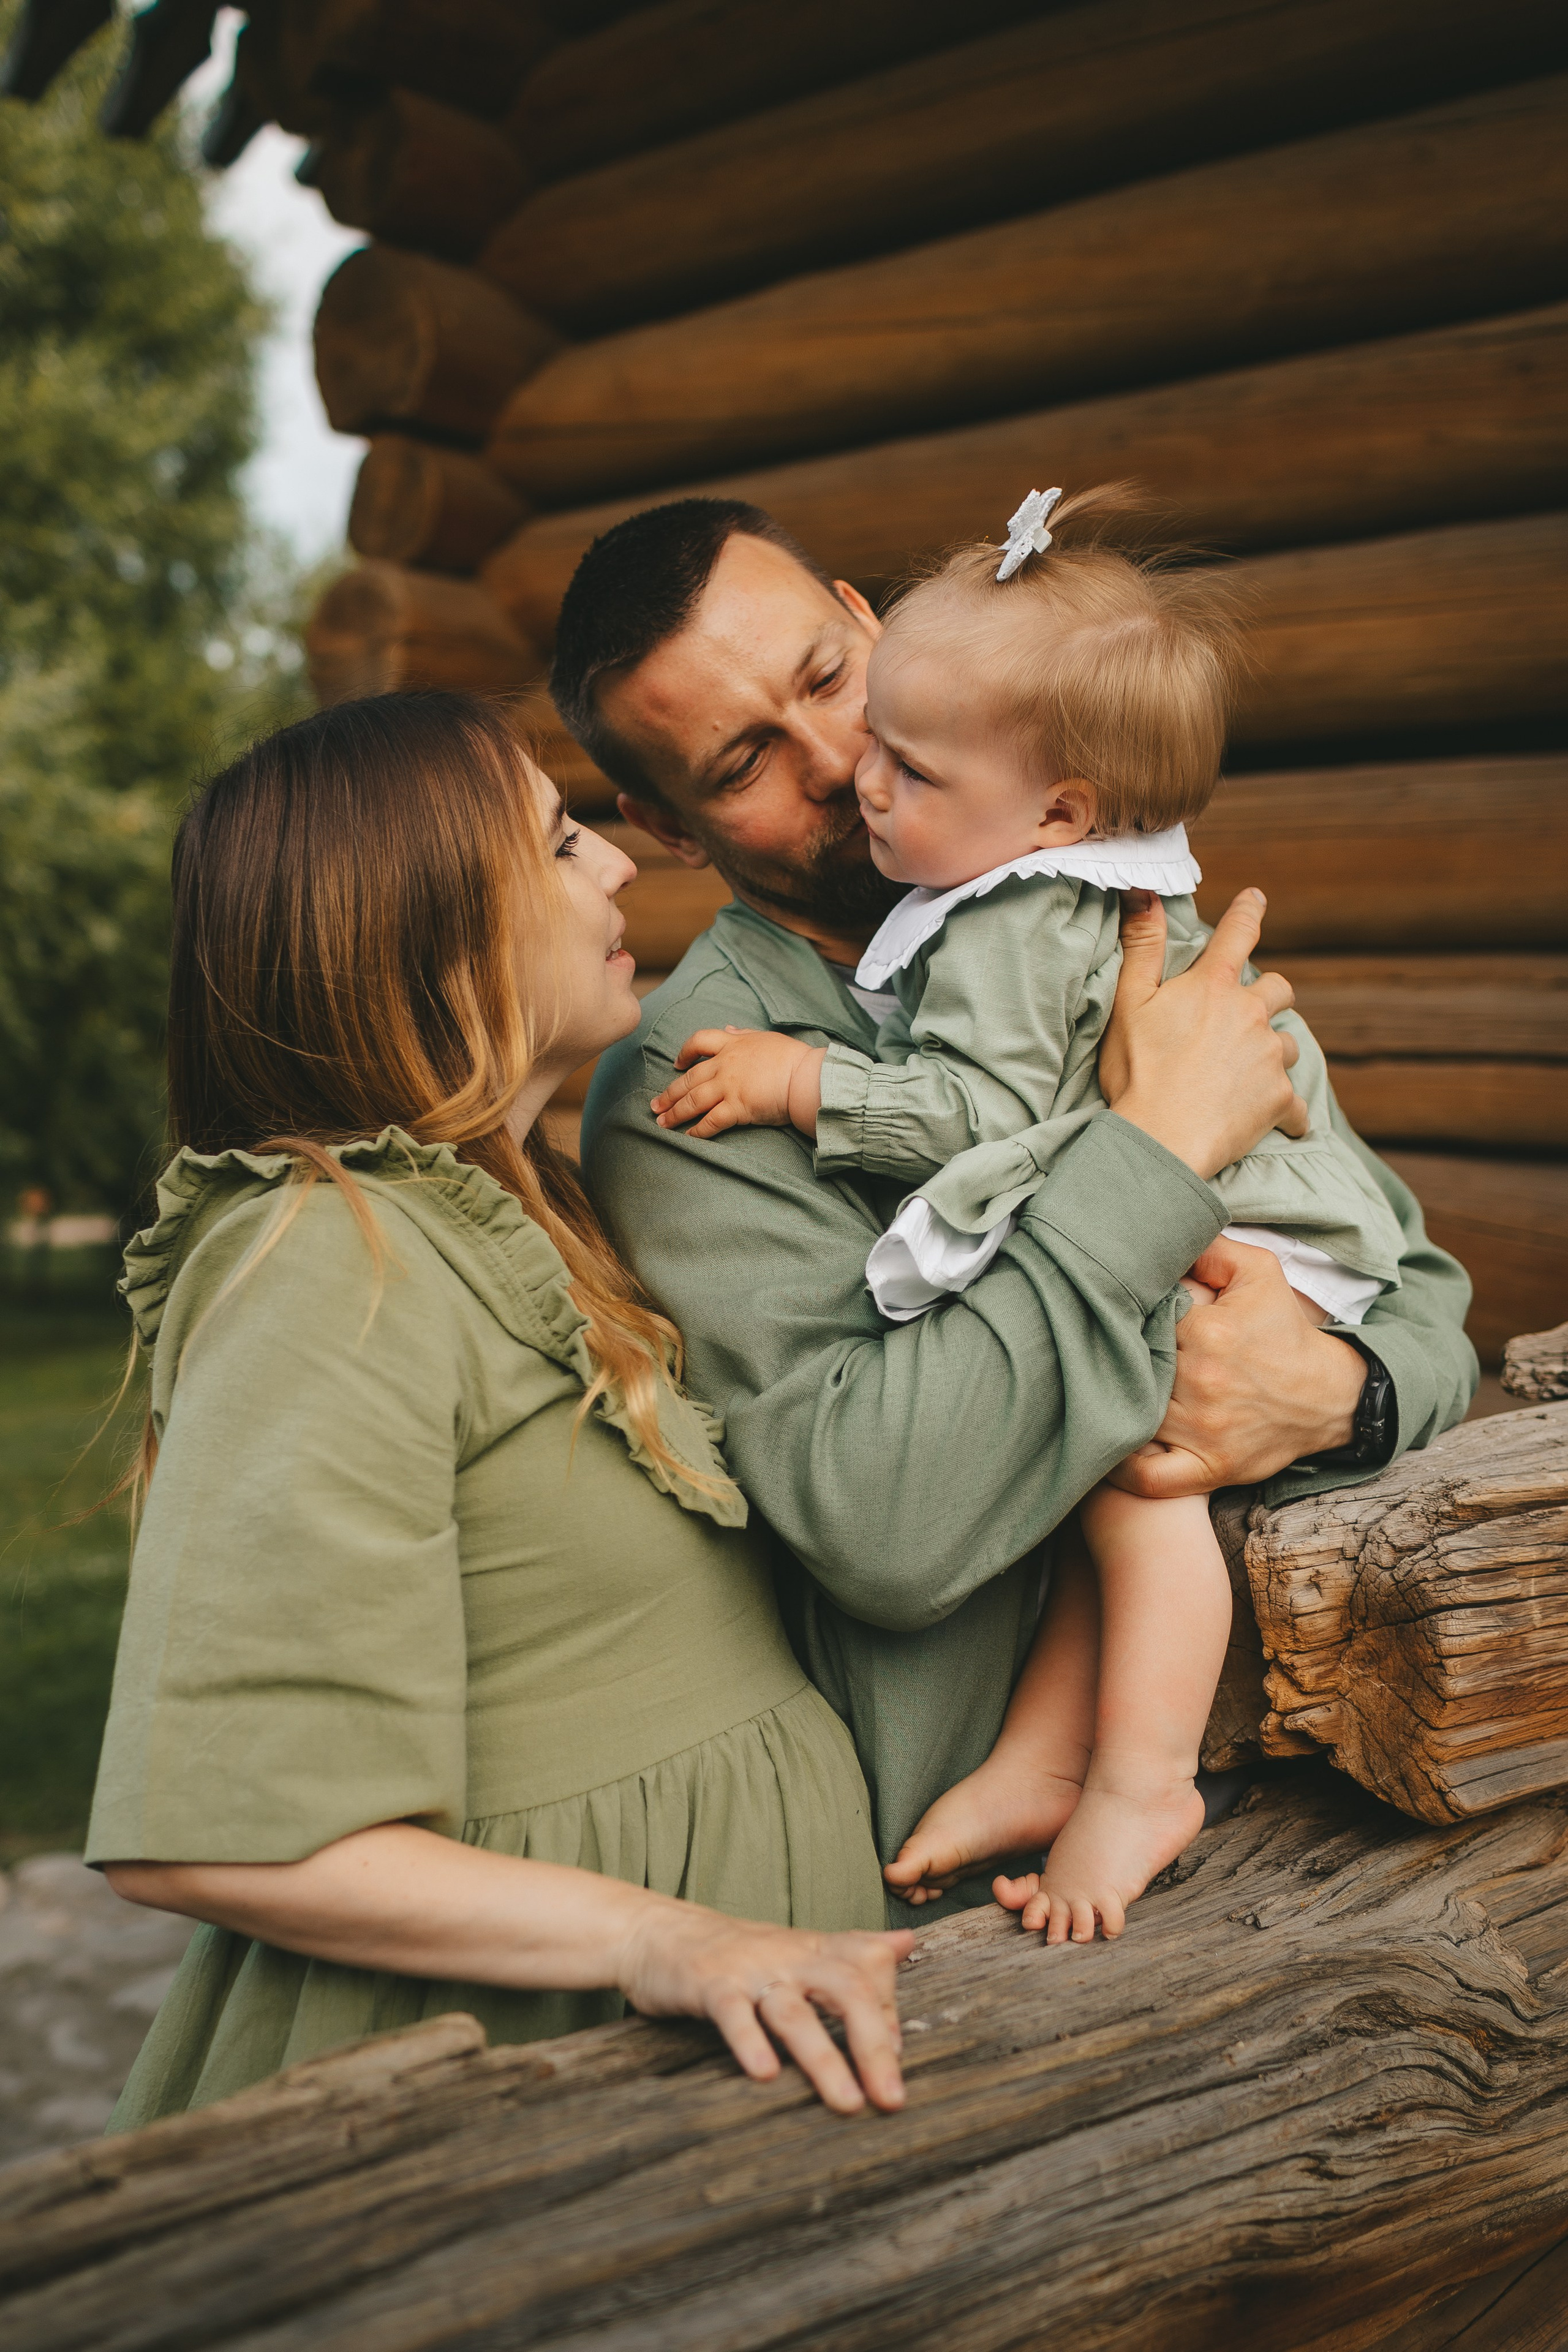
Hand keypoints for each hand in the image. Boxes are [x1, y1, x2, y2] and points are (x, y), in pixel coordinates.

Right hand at [614, 1895, 913, 2114]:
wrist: (659, 1931)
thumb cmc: (737, 1952)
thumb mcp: (798, 1947)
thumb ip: (852, 1950)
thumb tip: (907, 1942)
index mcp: (813, 1951)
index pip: (868, 1968)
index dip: (889, 2010)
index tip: (898, 2057)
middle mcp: (790, 1957)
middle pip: (846, 1988)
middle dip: (873, 2042)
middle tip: (892, 2098)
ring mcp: (750, 1971)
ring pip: (794, 2012)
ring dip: (824, 2058)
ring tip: (848, 2103)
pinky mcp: (709, 1985)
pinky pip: (733, 2013)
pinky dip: (750, 2041)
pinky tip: (765, 2074)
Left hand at [652, 1027, 824, 1139]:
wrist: (806, 1077)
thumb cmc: (793, 1057)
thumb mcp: (766, 1037)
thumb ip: (744, 1034)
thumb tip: (729, 1029)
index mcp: (732, 1045)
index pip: (699, 1041)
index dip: (684, 1053)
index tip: (676, 1064)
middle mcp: (725, 1065)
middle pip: (689, 1078)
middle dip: (669, 1093)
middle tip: (655, 1105)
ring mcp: (729, 1087)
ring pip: (693, 1100)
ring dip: (675, 1113)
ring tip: (661, 1123)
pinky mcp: (737, 1107)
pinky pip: (711, 1121)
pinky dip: (697, 1130)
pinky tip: (688, 1137)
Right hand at [1100, 890, 1308, 1178]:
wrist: (1161, 1139)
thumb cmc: (1138, 1072)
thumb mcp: (1129, 1003)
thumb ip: (1143, 946)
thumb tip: (1145, 892)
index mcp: (1214, 987)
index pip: (1237, 934)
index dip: (1248, 911)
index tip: (1257, 898)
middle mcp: (1251, 1014)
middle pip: (1279, 990)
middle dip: (1268, 997)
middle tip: (1245, 1017)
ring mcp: (1269, 1057)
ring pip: (1287, 1045)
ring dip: (1271, 1054)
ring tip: (1243, 1076)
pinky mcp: (1281, 1098)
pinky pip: (1294, 1103)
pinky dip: (1285, 1111)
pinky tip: (1270, 1121)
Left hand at [1107, 1237, 1366, 1494]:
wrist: (1326, 1396)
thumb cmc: (1284, 1332)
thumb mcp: (1259, 1273)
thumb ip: (1209, 1249)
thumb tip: (1161, 1236)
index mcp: (1210, 1333)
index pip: (1141, 1321)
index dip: (1127, 1319)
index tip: (1120, 1318)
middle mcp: (1203, 1382)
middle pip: (1133, 1368)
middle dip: (1117, 1361)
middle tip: (1107, 1355)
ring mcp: (1203, 1431)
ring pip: (1133, 1417)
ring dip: (1117, 1406)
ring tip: (1105, 1393)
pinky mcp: (1209, 1468)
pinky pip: (1147, 1478)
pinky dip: (1123, 1470)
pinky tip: (1111, 1449)